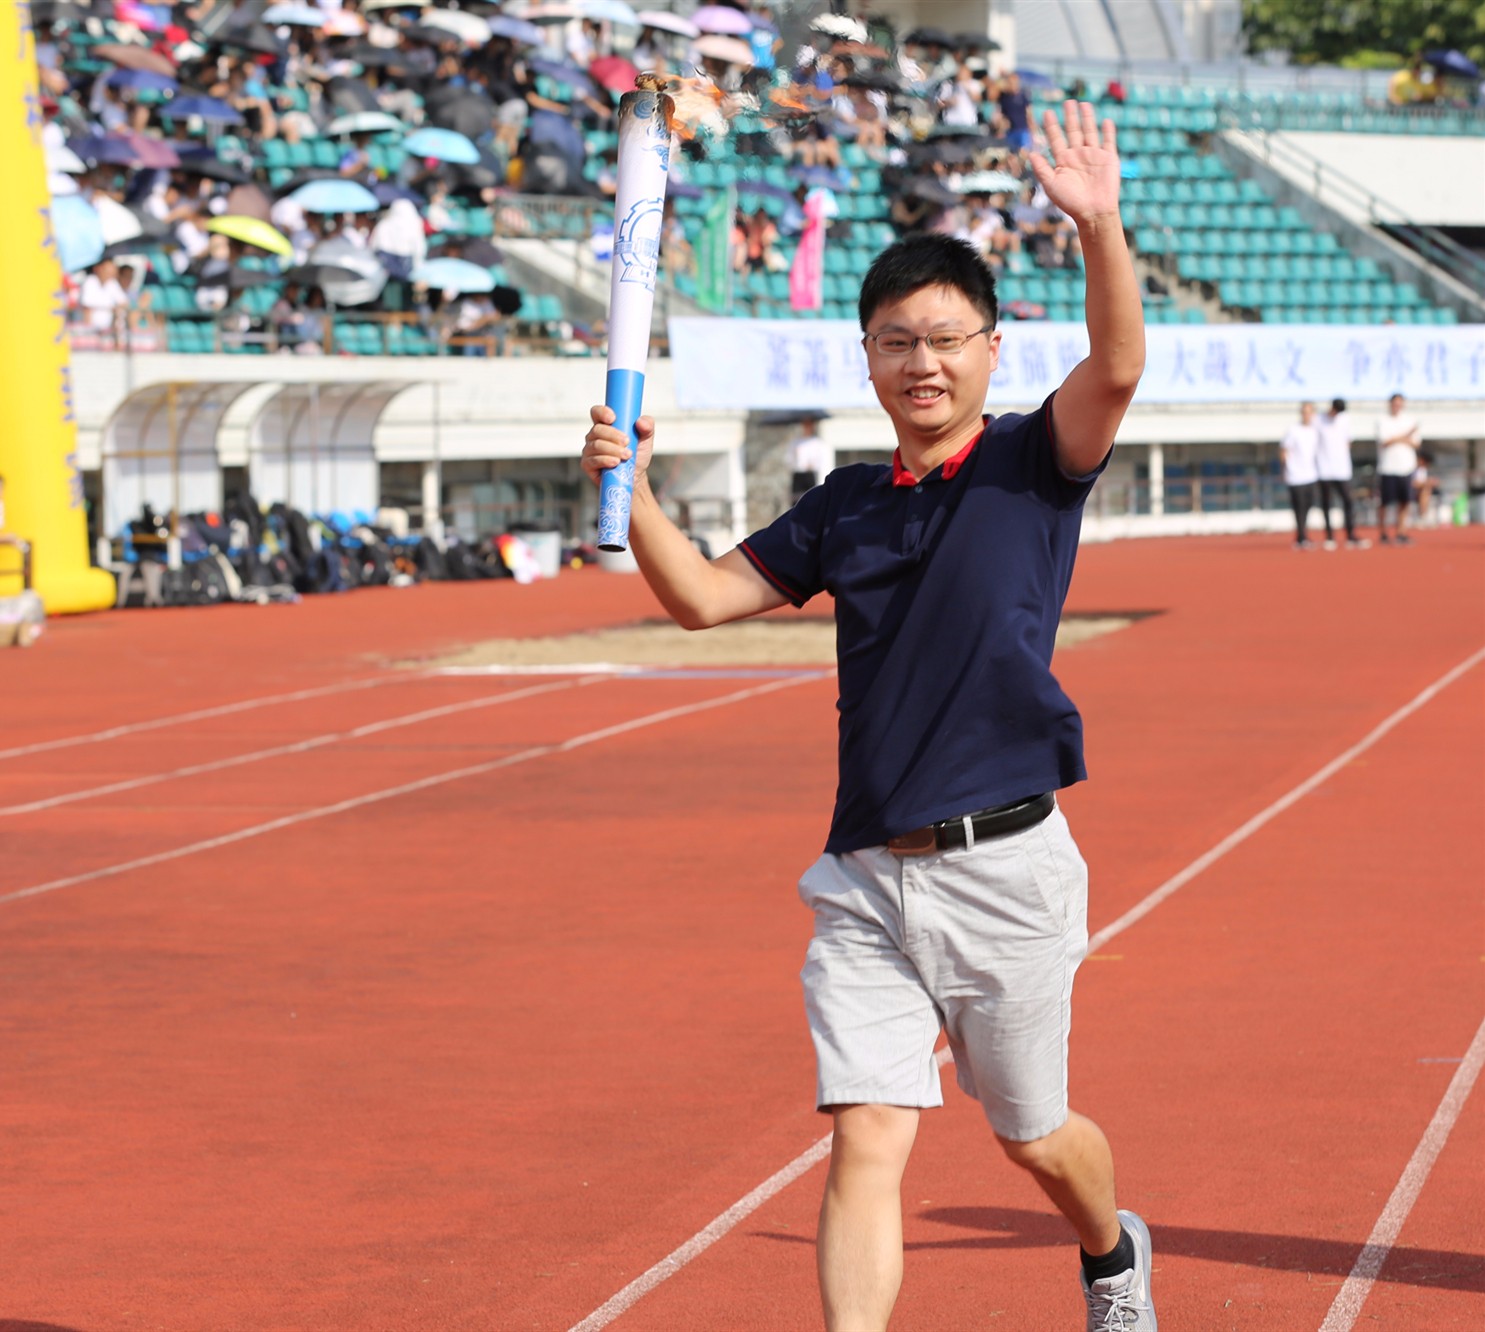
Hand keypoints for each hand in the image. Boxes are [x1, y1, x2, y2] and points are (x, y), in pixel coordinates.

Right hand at [582, 405, 654, 488]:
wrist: (635, 477)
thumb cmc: (637, 455)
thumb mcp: (646, 438)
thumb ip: (647, 426)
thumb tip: (640, 422)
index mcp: (606, 425)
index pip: (597, 412)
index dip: (602, 412)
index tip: (613, 418)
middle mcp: (595, 436)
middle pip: (597, 429)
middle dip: (613, 435)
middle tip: (627, 442)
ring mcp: (590, 450)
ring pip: (596, 445)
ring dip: (613, 449)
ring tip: (627, 456)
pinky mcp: (588, 465)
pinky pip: (593, 460)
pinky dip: (606, 460)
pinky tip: (615, 463)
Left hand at [1029, 100, 1120, 225]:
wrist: (1093, 212)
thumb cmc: (1070, 202)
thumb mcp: (1051, 185)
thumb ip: (1041, 168)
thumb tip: (1030, 152)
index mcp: (1063, 161)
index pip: (1056, 139)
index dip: (1051, 126)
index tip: (1047, 113)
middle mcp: (1078, 156)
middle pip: (1073, 131)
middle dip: (1070, 117)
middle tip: (1067, 102)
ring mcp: (1093, 156)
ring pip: (1089, 132)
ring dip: (1087, 118)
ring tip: (1083, 104)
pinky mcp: (1108, 159)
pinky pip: (1108, 141)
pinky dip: (1107, 131)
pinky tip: (1105, 120)